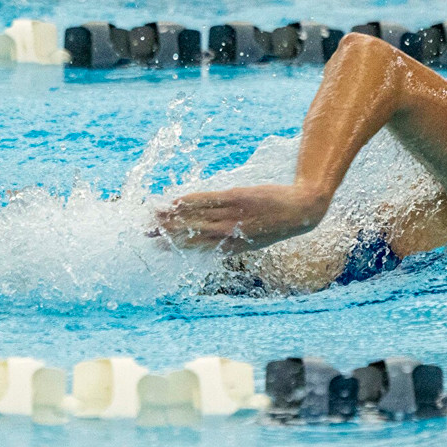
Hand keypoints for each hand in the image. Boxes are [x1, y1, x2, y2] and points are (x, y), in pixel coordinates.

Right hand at [153, 184, 326, 250]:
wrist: (300, 210)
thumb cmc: (276, 225)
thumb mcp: (254, 241)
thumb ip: (232, 244)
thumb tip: (212, 247)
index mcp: (231, 247)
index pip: (197, 248)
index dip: (176, 247)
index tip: (159, 247)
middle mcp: (228, 234)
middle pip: (191, 235)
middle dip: (167, 234)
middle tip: (146, 233)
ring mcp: (231, 216)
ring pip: (195, 218)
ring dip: (172, 217)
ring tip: (153, 215)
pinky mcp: (236, 199)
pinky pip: (207, 201)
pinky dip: (189, 201)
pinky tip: (175, 201)